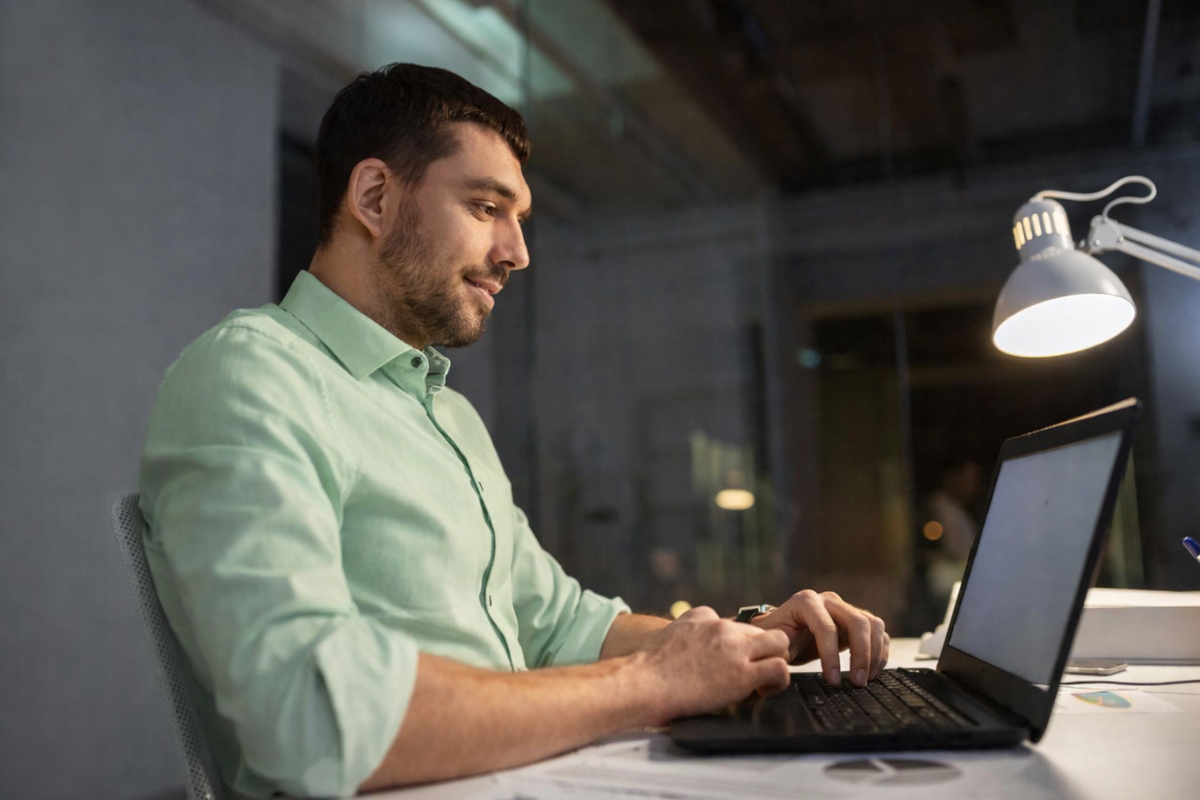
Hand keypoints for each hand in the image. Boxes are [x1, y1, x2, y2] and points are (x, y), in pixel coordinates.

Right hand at [632, 606, 789, 725]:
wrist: (642, 681)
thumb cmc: (647, 668)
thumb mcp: (667, 635)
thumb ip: (685, 633)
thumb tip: (690, 647)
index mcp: (703, 616)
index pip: (736, 624)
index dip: (739, 645)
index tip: (732, 661)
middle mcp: (722, 626)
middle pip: (762, 631)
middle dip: (763, 651)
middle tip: (754, 672)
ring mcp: (734, 648)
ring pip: (780, 642)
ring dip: (776, 660)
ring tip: (762, 681)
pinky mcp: (742, 673)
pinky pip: (779, 669)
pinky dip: (777, 681)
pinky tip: (762, 691)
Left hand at [752, 590, 887, 687]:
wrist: (783, 630)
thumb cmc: (776, 636)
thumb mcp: (770, 641)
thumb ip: (775, 646)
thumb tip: (780, 657)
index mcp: (805, 601)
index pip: (826, 628)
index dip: (831, 657)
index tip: (832, 681)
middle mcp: (828, 600)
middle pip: (857, 622)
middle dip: (861, 655)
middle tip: (857, 682)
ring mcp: (845, 608)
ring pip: (873, 624)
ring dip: (874, 654)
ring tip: (865, 679)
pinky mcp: (856, 619)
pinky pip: (878, 631)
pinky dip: (880, 651)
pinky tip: (872, 670)